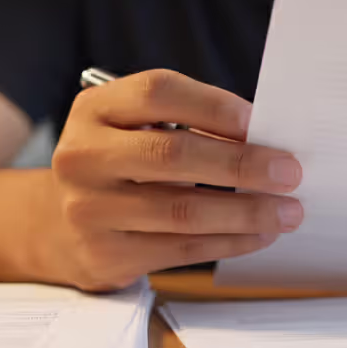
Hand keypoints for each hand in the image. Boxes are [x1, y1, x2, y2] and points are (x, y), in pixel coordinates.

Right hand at [35, 70, 302, 290]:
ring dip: (245, 211)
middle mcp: (84, 155)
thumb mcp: (134, 128)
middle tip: (289, 171)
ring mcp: (89, 208)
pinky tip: (259, 235)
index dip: (213, 106)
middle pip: (171, 154)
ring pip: (181, 210)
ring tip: (287, 211)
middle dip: (240, 164)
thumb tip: (265, 141)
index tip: (259, 121)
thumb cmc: (120, 164)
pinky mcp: (105, 254)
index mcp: (95, 109)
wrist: (57, 223)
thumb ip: (187, 124)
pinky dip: (229, 242)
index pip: (158, 93)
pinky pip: (180, 249)